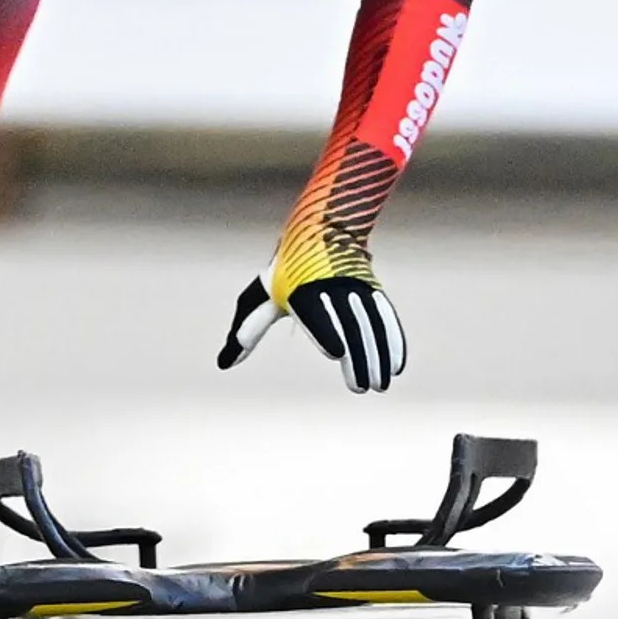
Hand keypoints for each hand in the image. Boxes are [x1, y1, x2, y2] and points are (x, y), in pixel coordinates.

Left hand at [217, 255, 406, 392]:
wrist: (322, 230)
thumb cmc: (284, 273)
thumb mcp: (260, 298)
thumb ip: (246, 332)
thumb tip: (223, 363)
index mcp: (301, 288)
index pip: (315, 312)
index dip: (325, 331)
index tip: (336, 353)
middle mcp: (332, 286)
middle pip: (349, 324)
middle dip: (358, 356)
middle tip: (359, 388)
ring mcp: (356, 286)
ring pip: (371, 323)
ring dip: (378, 355)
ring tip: (378, 386)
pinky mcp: (373, 290)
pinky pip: (386, 317)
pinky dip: (393, 340)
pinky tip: (395, 366)